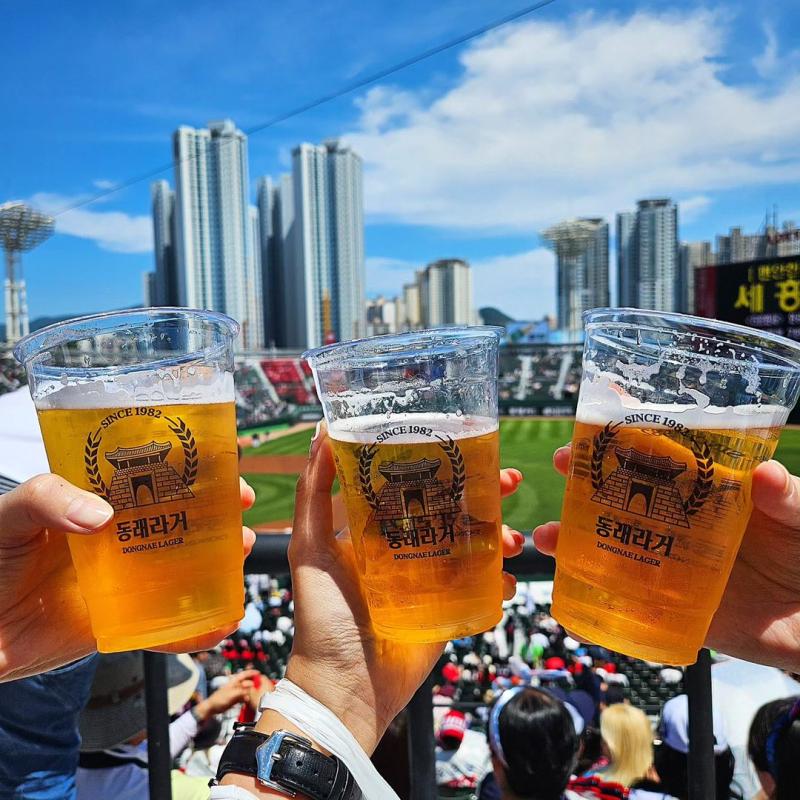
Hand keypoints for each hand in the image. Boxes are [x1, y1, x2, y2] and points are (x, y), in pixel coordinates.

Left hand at [0, 475, 256, 681]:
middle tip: (241, 516)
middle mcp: (118, 539)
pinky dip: (194, 629)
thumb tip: (101, 515)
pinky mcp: (119, 623)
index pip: (155, 479)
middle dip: (219, 519)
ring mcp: (123, 582)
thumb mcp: (8, 516)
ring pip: (183, 571)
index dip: (193, 472)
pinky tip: (219, 624)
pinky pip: (164, 627)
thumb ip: (46, 498)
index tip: (222, 471)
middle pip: (180, 523)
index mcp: (99, 503)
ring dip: (218, 565)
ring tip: (240, 557)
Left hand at [194, 668, 260, 720]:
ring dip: (251, 691)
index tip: (259, 673)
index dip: (251, 672)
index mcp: (234, 681)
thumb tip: (251, 686)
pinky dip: (247, 698)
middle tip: (260, 685)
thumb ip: (242, 690)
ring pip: (246, 690)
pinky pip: (244, 697)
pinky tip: (248, 700)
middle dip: (253, 683)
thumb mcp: (231, 694)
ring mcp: (236, 692)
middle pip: (247, 682)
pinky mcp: (235, 699)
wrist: (212, 708)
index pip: (244, 674)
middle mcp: (236, 686)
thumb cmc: (218, 699)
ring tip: (256, 693)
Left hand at [280, 426, 524, 753]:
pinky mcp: (450, 610)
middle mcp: (408, 547)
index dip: (445, 464)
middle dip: (487, 494)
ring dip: (502, 536)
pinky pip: (484, 589)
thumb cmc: (323, 615)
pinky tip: (510, 579)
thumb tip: (321, 432)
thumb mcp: (311, 547)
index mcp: (378, 528)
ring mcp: (433, 579)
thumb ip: (314, 493)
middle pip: (456, 509)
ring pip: (477, 545)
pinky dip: (502, 581)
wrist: (345, 687)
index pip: (417, 484)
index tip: (469, 447)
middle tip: (509, 483)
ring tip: (513, 540)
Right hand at [535, 445, 799, 671]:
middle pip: (619, 493)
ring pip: (608, 545)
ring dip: (571, 538)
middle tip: (562, 466)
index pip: (657, 454)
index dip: (623, 436)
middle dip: (583, 478)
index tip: (593, 424)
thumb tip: (765, 475)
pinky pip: (622, 602)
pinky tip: (566, 593)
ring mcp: (666, 562)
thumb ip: (790, 499)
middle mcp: (674, 520)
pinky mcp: (667, 606)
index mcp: (702, 489)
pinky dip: (591, 599)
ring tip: (547, 538)